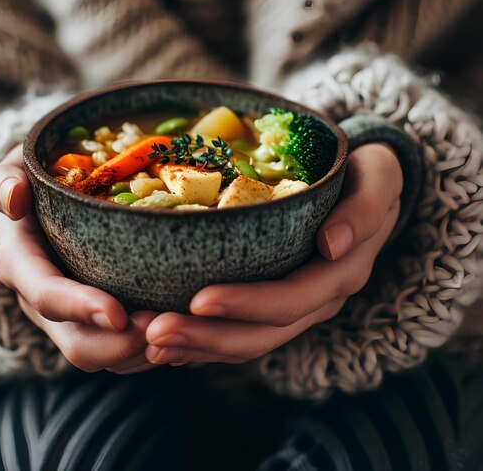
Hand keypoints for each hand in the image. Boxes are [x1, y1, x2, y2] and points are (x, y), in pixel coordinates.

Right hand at [0, 144, 156, 373]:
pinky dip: (147, 350)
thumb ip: (4, 180)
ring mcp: (68, 316)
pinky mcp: (92, 322)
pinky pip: (118, 352)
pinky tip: (178, 328)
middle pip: (77, 344)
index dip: (79, 308)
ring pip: (102, 356)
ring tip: (180, 330)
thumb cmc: (36, 177)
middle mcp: (41, 300)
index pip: (46, 294)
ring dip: (141, 352)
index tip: (118, 314)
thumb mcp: (15, 168)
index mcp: (21, 263)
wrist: (45, 197)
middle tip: (167, 328)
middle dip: (120, 346)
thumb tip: (14, 198)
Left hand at [144, 143, 402, 365]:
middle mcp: (315, 300)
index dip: (245, 305)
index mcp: (338, 274)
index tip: (198, 301)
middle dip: (204, 338)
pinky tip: (162, 343)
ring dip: (194, 347)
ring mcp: (294, 307)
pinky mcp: (273, 305)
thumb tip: (332, 245)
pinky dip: (201, 343)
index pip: (289, 301)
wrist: (367, 189)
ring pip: (244, 343)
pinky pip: (237, 334)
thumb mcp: (379, 178)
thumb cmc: (365, 176)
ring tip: (145, 341)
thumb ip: (366, 209)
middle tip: (151, 333)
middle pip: (259, 334)